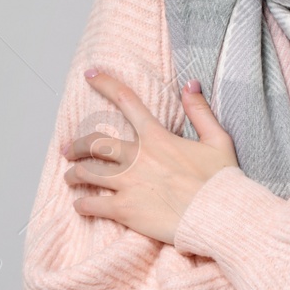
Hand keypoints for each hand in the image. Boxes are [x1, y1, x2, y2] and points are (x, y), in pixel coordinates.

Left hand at [63, 68, 238, 244]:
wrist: (220, 215)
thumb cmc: (221, 181)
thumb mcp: (218, 139)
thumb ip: (200, 111)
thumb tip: (190, 84)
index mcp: (157, 137)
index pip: (127, 101)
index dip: (105, 84)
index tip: (90, 74)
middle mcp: (138, 157)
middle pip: (94, 143)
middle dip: (76, 145)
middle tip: (68, 149)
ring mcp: (129, 184)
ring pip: (86, 173)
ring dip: (73, 175)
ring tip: (70, 178)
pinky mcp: (125, 210)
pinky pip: (92, 205)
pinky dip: (82, 204)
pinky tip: (80, 205)